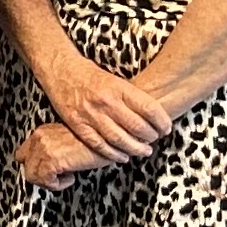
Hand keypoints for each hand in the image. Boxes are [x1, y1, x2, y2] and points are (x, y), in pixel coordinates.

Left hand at [13, 118, 111, 187]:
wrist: (110, 139)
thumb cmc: (97, 141)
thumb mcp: (70, 141)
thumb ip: (55, 148)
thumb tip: (49, 166)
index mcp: (43, 131)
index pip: (23, 152)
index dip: (34, 165)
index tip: (50, 170)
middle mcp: (40, 137)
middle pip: (24, 164)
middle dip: (39, 174)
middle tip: (58, 176)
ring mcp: (44, 148)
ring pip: (31, 175)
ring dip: (49, 181)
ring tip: (67, 176)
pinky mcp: (52, 159)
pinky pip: (44, 180)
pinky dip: (57, 184)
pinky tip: (71, 177)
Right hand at [35, 45, 169, 162]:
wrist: (60, 69)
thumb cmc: (89, 74)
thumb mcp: (114, 79)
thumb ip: (130, 97)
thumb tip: (151, 116)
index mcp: (118, 87)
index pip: (149, 108)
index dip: (162, 122)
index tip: (166, 128)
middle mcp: (106, 101)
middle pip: (137, 127)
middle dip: (151, 137)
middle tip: (155, 140)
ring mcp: (91, 114)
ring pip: (120, 139)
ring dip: (135, 148)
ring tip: (144, 151)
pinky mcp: (77, 124)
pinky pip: (99, 144)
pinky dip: (113, 154)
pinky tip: (122, 157)